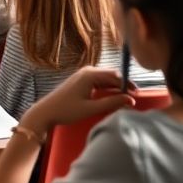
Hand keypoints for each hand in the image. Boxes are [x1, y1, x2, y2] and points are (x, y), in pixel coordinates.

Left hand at [20, 66, 135, 138]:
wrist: (46, 111)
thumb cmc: (67, 110)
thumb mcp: (91, 108)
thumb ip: (111, 103)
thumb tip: (130, 100)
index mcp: (90, 75)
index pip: (116, 76)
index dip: (128, 85)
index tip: (137, 96)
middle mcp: (87, 71)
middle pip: (111, 76)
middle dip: (123, 86)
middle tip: (133, 100)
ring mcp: (83, 75)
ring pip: (106, 79)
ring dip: (115, 88)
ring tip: (125, 101)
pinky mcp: (81, 81)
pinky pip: (99, 82)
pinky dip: (107, 89)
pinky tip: (112, 98)